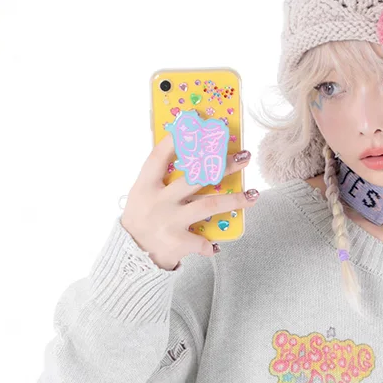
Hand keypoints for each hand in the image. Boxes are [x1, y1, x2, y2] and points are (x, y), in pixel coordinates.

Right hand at [120, 132, 258, 269]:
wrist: (129, 257)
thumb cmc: (140, 222)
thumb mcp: (142, 196)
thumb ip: (160, 181)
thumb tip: (190, 159)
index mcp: (145, 186)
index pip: (160, 157)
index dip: (177, 141)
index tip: (196, 125)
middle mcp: (159, 201)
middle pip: (196, 177)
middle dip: (223, 164)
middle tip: (244, 156)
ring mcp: (169, 221)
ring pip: (208, 204)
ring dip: (233, 200)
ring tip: (253, 195)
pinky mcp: (177, 242)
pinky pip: (202, 241)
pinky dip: (210, 245)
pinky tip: (216, 246)